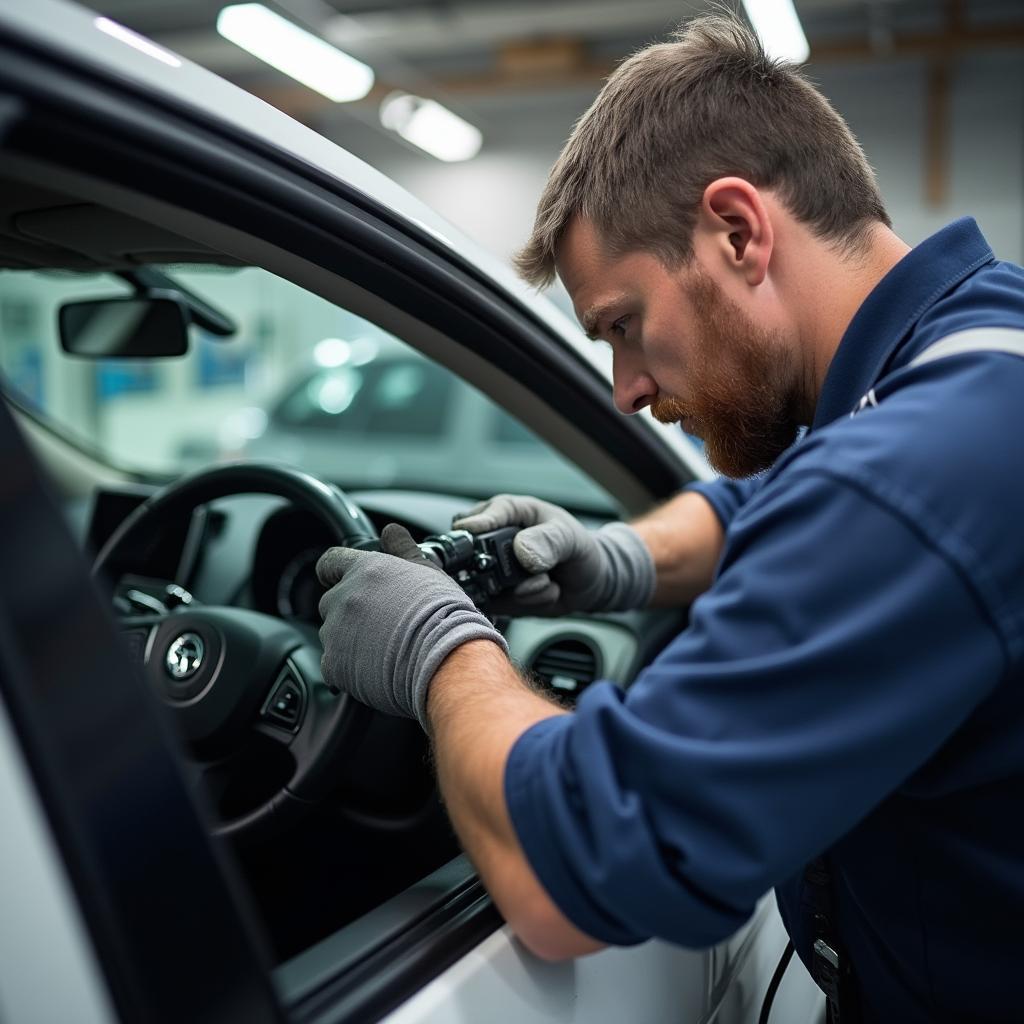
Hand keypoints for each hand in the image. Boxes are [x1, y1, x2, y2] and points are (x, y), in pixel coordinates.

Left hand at [317, 523, 507, 728]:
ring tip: (383, 649)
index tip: (341, 581)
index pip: (330, 562)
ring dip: (349, 640)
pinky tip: (376, 667)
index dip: (334, 572)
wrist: (446, 658)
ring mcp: (336, 631)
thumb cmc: (443, 615)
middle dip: (349, 612)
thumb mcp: (427, 571)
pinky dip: (348, 668)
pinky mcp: (333, 663)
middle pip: (331, 602)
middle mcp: (345, 597)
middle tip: (380, 623)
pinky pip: (332, 664)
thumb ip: (403, 548)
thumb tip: (391, 531)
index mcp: (365, 570)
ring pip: (333, 634)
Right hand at [452, 494, 654, 616]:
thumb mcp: (570, 537)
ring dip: (526, 592)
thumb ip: (548, 540)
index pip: (478, 517)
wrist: (590, 581)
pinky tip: (544, 593)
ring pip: (488, 589)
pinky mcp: (498, 596)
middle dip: (509, 574)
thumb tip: (522, 551)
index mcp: (507, 513)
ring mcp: (493, 571)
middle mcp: (493, 541)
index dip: (474, 527)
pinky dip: (528, 605)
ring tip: (547, 580)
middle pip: (473, 558)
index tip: (473, 534)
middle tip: (540, 572)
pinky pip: (501, 607)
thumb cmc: (579, 548)